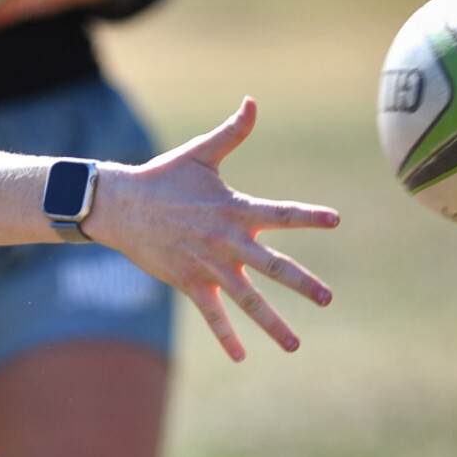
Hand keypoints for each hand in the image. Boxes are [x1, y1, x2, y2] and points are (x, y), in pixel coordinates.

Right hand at [83, 98, 339, 360]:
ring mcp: (209, 265)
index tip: (335, 220)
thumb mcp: (201, 153)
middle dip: (303, 285)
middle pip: (274, 267)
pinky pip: (211, 313)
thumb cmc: (164, 176)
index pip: (281, 213)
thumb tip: (253, 101)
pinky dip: (225, 335)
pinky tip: (240, 355)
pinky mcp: (190, 282)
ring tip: (294, 345)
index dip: (309, 216)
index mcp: (235, 209)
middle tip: (327, 300)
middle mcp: (227, 241)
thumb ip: (234, 132)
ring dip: (271, 323)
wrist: (121, 205)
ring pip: (247, 300)